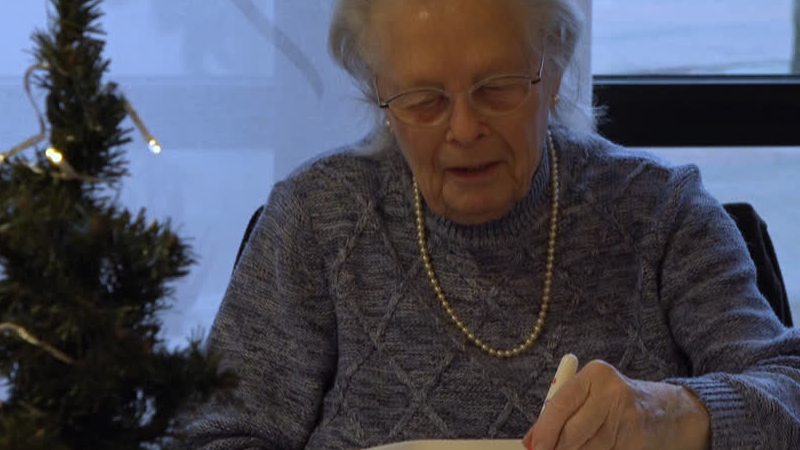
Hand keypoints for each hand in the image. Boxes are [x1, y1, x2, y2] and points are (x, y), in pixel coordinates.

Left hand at [522, 360, 709, 449]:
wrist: (668, 411)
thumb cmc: (616, 401)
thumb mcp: (592, 393)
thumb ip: (563, 411)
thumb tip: (532, 440)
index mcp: (596, 375)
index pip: (560, 404)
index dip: (544, 430)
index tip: (534, 446)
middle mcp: (613, 393)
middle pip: (572, 431)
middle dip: (556, 447)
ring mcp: (628, 419)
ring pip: (587, 449)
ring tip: (571, 449)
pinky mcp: (637, 443)